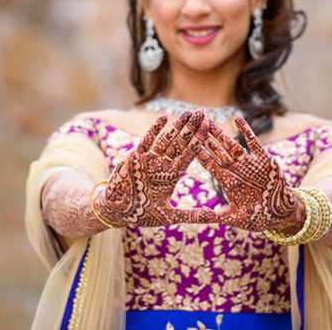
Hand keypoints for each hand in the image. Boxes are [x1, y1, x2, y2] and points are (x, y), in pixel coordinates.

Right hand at [95, 110, 212, 226]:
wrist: (117, 210)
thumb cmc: (142, 214)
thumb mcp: (169, 216)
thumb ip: (191, 215)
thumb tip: (214, 218)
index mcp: (171, 176)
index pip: (188, 156)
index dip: (198, 143)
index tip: (209, 129)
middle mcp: (162, 165)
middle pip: (179, 144)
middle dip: (191, 129)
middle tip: (202, 113)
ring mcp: (149, 159)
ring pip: (165, 140)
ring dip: (176, 126)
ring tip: (187, 113)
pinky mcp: (135, 156)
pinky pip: (146, 141)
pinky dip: (154, 130)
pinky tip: (164, 118)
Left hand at [195, 116, 300, 231]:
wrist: (279, 214)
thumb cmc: (256, 217)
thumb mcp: (233, 217)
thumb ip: (213, 216)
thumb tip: (193, 218)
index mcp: (228, 181)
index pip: (209, 164)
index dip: (198, 153)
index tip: (186, 142)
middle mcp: (236, 170)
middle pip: (217, 151)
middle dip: (205, 138)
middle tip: (192, 124)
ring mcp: (249, 164)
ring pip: (231, 145)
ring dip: (220, 133)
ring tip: (208, 121)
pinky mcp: (264, 160)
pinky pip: (253, 143)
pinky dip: (246, 130)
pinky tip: (236, 118)